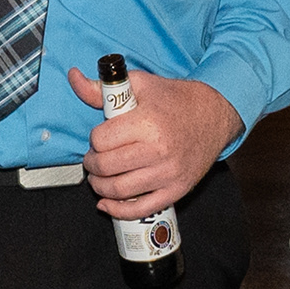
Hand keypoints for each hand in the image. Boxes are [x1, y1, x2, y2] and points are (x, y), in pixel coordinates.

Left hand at [67, 64, 237, 216]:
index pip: (101, 140)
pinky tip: (107, 202)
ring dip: (100, 186)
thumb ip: (103, 87)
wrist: (215, 114)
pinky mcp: (176, 189)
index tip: (100, 137)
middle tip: (93, 159)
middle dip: (92, 164)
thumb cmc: (175, 99)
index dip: (94, 139)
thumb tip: (74, 78)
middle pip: (106, 166)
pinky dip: (118, 210)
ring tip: (99, 177)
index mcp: (147, 122)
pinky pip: (141, 208)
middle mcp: (158, 150)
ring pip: (119, 190)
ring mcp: (168, 173)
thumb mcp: (140, 85)